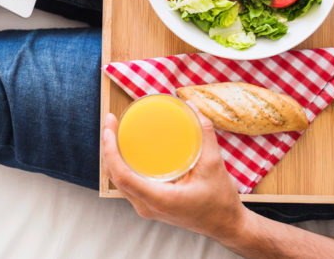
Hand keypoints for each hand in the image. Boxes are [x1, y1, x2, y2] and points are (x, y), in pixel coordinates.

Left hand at [101, 111, 248, 240]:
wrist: (225, 225)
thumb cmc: (220, 201)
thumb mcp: (214, 165)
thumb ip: (205, 135)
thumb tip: (192, 108)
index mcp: (159, 199)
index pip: (122, 176)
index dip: (110, 151)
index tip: (110, 128)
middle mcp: (148, 206)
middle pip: (115, 176)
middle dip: (108, 148)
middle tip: (111, 122)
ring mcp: (147, 207)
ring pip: (119, 181)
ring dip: (113, 157)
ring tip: (115, 132)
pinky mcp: (150, 204)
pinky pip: (128, 184)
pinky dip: (122, 166)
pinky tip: (126, 150)